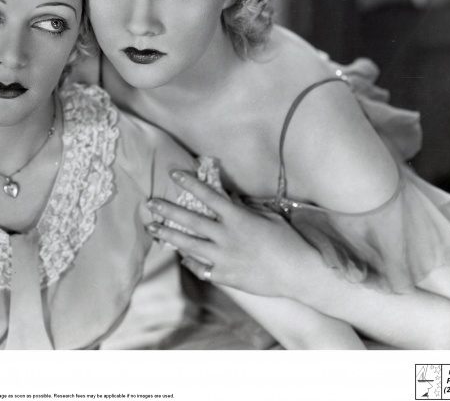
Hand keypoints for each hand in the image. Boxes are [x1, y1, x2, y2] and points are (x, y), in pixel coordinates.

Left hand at [147, 171, 325, 298]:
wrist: (299, 273)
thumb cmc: (288, 241)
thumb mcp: (268, 217)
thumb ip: (244, 208)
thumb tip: (228, 197)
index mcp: (237, 218)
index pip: (208, 195)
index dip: (189, 183)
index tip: (174, 174)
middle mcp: (225, 237)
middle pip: (189, 220)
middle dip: (167, 210)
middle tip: (150, 203)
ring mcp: (223, 258)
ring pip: (187, 244)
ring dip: (168, 234)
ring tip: (152, 227)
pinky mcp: (225, 276)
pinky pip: (200, 267)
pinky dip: (190, 260)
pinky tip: (182, 255)